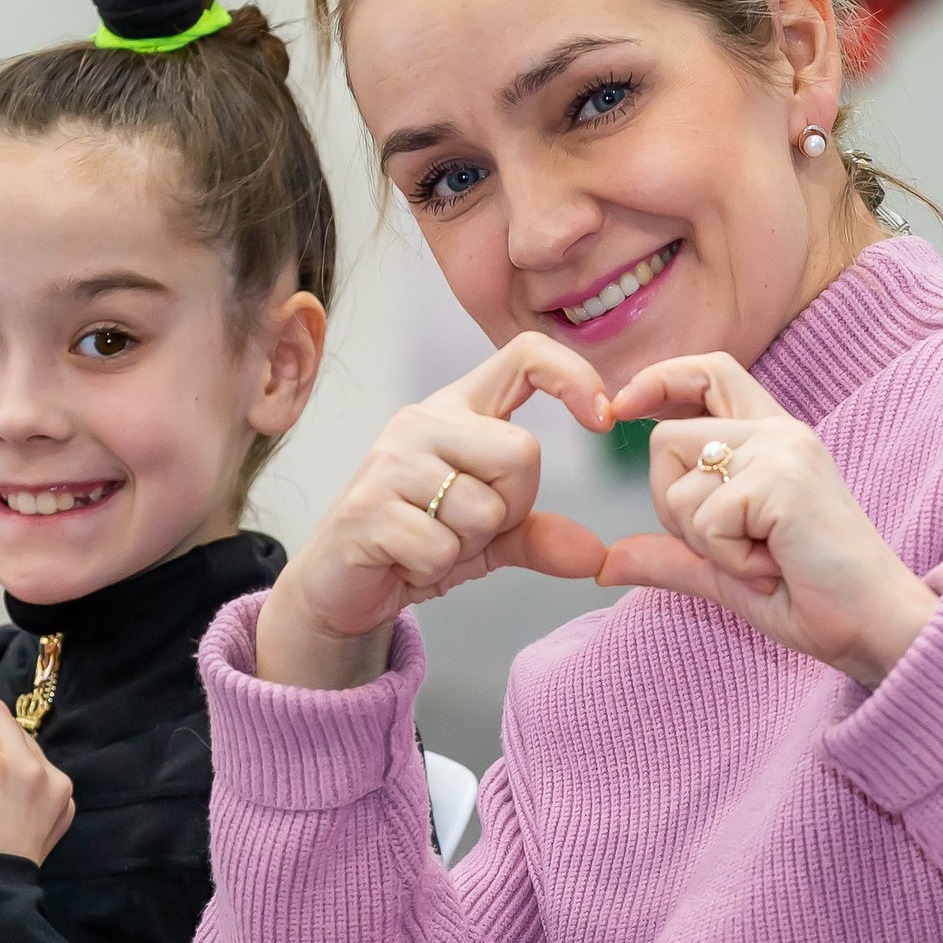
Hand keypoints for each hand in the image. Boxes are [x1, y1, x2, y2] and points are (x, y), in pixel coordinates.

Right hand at [257, 330, 615, 689]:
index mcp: (458, 410)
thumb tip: (596, 555)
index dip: (573, 376)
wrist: (340, 586)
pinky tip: (404, 561)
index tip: (602, 420)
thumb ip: (540, 535)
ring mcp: (390, 461)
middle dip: (511, 507)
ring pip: (483, 509)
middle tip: (467, 527)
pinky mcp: (366, 508)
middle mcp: (423, 422)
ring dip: (466, 546)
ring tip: (428, 542)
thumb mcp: (489, 537)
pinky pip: (442, 548)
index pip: (525, 356)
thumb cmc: (416, 546)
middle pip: (521, 452)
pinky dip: (434, 569)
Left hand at [597, 353, 937, 686]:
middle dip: (670, 506)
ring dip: (705, 543)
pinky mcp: (783, 481)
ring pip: (678, 485)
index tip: (621, 408)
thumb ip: (671, 556)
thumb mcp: (725, 573)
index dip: (660, 380)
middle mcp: (778, 433)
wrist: (878, 627)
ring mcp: (782, 452)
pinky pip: (707, 521)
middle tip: (732, 547)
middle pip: (666, 439)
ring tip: (764, 559)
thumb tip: (605, 562)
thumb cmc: (814, 597)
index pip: (710, 372)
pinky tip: (775, 567)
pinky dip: (729, 561)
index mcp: (771, 439)